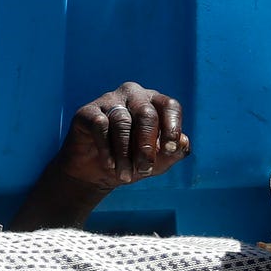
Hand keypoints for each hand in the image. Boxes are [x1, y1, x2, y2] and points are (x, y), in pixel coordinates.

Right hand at [11, 83, 189, 229]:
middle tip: (144, 170)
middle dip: (147, 146)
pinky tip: (108, 164)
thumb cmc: (133, 162)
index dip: (172, 127)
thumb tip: (182, 141)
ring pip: (122, 122)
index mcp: (154, 103)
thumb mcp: (158, 162)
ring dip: (124, 154)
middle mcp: (133, 95)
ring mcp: (109, 100)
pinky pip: (100, 125)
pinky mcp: (88, 111)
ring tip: (124, 176)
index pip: (170, 106)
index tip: (169, 150)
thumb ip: (174, 151)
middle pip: (146, 114)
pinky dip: (106, 148)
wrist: (95, 174)